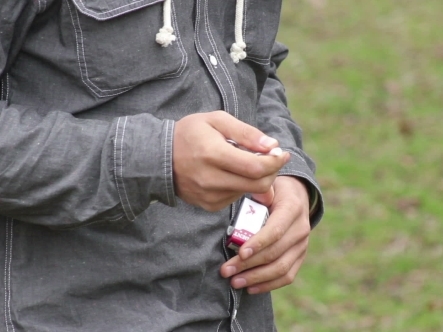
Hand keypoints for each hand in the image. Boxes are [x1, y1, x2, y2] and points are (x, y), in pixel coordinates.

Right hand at [173, 111, 289, 210]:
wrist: (159, 157)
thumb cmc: (190, 133)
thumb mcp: (216, 120)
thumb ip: (246, 132)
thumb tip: (272, 145)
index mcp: (213, 154)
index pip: (256, 167)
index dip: (275, 162)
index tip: (283, 153)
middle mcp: (211, 179)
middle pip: (257, 184)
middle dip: (272, 172)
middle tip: (273, 159)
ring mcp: (209, 195)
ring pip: (248, 191)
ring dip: (256, 178)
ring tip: (245, 161)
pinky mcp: (209, 205)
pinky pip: (236, 197)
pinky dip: (241, 185)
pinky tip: (231, 173)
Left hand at [220, 176, 310, 293]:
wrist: (297, 195)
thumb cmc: (274, 191)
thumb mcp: (267, 186)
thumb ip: (257, 193)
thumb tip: (240, 193)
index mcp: (292, 208)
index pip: (275, 230)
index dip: (258, 243)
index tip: (239, 253)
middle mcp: (301, 228)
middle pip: (275, 253)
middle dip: (248, 264)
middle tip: (226, 271)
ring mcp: (302, 245)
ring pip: (281, 268)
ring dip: (256, 278)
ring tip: (234, 281)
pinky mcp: (300, 256)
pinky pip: (287, 276)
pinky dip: (268, 284)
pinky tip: (251, 288)